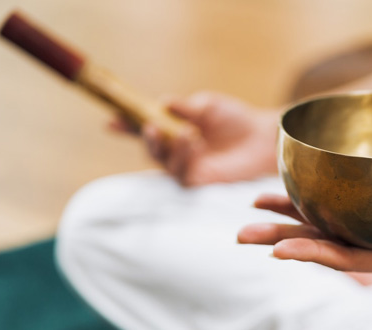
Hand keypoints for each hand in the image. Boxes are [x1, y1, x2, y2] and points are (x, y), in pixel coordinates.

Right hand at [115, 91, 279, 185]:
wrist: (262, 138)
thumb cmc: (236, 120)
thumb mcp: (207, 106)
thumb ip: (184, 107)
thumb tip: (161, 103)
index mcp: (174, 130)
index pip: (145, 128)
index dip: (126, 126)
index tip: (110, 120)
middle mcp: (176, 151)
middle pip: (150, 149)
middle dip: (146, 139)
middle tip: (151, 126)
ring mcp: (186, 168)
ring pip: (164, 163)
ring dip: (170, 147)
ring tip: (188, 132)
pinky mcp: (199, 183)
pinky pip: (181, 174)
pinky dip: (184, 157)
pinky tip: (194, 143)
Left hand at [237, 194, 371, 280]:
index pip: (348, 259)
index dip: (313, 254)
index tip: (279, 252)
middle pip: (323, 244)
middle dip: (283, 238)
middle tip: (241, 235)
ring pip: (323, 225)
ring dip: (287, 219)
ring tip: (252, 209)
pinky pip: (339, 206)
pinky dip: (311, 198)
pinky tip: (286, 189)